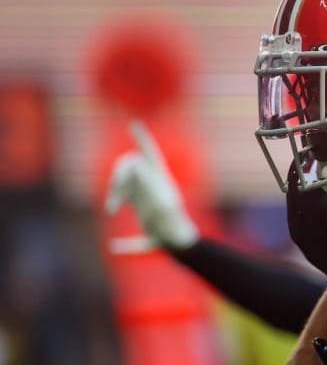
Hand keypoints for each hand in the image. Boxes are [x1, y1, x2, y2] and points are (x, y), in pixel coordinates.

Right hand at [105, 119, 198, 249]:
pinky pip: (120, 195)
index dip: (142, 138)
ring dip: (115, 191)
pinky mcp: (137, 202)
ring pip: (122, 181)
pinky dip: (115, 201)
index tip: (134, 124)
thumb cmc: (171, 223)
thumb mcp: (160, 204)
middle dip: (119, 174)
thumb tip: (137, 165)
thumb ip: (148, 184)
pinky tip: (112, 211)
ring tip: (112, 210)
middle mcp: (151, 181)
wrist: (176, 240)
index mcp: (161, 177)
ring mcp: (143, 191)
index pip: (150, 152)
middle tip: (115, 190)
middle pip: (130, 165)